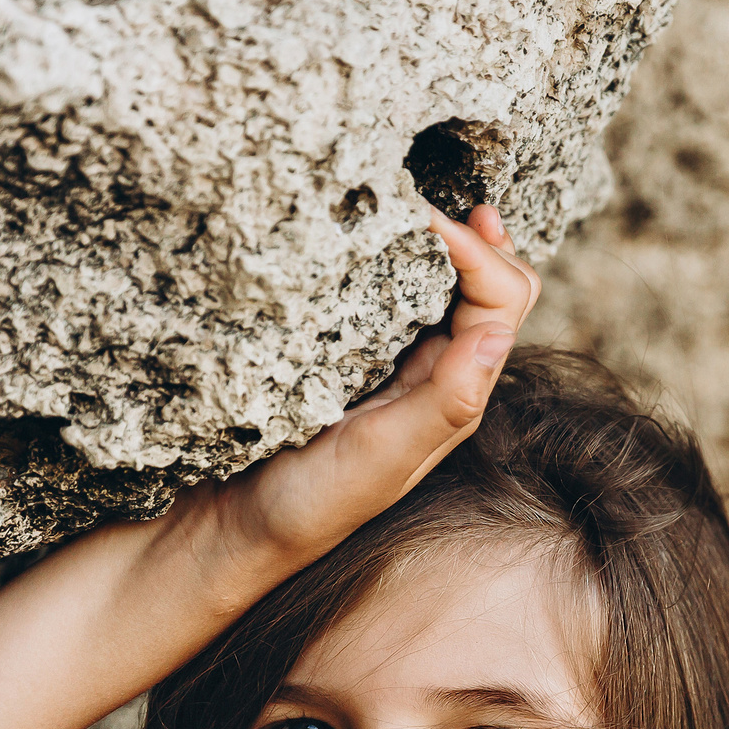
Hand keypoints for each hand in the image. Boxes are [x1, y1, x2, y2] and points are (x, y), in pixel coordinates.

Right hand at [188, 203, 541, 573]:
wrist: (226, 529)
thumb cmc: (304, 506)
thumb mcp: (376, 459)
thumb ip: (440, 405)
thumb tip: (497, 337)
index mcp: (455, 395)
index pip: (502, 300)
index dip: (477, 251)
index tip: (419, 219)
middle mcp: (434, 373)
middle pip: (488, 282)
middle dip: (473, 235)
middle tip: (423, 199)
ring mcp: (390, 361)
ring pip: (440, 282)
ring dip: (435, 241)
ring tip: (405, 204)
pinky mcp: (343, 353)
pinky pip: (384, 293)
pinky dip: (385, 258)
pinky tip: (357, 239)